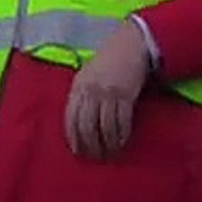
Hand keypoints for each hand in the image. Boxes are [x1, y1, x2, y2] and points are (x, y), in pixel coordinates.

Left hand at [64, 20, 150, 159]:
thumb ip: (82, 94)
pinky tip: (121, 142)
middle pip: (86, 126)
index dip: (73, 137)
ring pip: (104, 127)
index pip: (70, 117)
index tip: (77, 150)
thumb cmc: (108, 60)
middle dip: (90, 145)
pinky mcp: (125, 95)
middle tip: (94, 157)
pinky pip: (121, 122)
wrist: (130, 44)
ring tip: (109, 154)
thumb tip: (78, 121)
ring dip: (107, 144)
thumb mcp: (88, 74)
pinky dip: (120, 135)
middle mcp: (90, 91)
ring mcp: (108, 93)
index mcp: (78, 86)